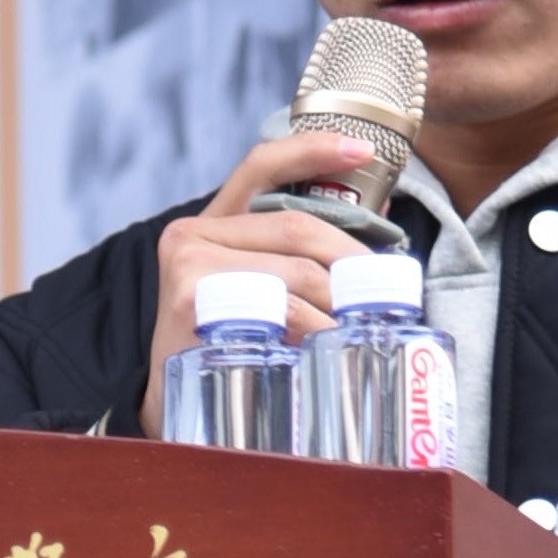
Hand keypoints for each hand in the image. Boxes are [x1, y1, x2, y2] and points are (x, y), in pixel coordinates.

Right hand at [138, 135, 381, 436]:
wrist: (172, 409)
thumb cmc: (224, 347)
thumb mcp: (250, 291)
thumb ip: (289, 261)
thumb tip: (376, 245)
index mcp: (211, 222)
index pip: (261, 165)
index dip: (312, 148)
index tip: (361, 148)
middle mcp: (192, 233)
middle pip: (297, 225)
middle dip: (351, 259)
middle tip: (385, 294)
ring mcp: (190, 266)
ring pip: (296, 270)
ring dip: (342, 305)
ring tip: (364, 332)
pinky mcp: (195, 299)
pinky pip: (280, 307)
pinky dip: (316, 329)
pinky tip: (328, 349)